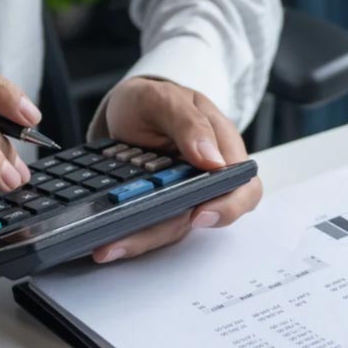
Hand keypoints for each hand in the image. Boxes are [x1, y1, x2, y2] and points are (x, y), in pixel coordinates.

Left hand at [91, 77, 262, 262]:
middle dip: (167, 231)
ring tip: (105, 247)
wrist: (127, 108)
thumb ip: (189, 123)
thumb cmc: (152, 101)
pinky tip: (104, 243)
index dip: (228, 207)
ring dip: (140, 240)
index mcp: (223, 147)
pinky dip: (127, 235)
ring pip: (173, 227)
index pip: (243, 186)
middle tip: (126, 241)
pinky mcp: (160, 207)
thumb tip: (212, 161)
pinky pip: (150, 226)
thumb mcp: (165, 99)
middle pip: (205, 218)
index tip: (199, 214)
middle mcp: (207, 178)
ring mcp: (184, 195)